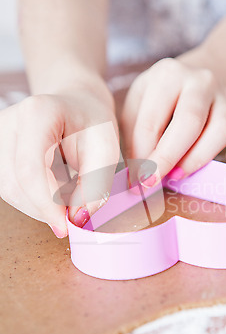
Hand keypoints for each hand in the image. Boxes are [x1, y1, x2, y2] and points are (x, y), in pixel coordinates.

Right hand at [0, 82, 118, 236]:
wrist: (75, 107)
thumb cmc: (92, 125)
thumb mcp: (107, 149)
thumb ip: (96, 184)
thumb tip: (77, 218)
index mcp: (38, 114)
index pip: (30, 170)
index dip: (46, 204)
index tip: (66, 226)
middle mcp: (8, 123)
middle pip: (16, 185)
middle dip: (47, 208)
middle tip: (74, 211)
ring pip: (9, 191)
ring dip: (41, 205)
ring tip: (67, 190)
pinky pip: (8, 189)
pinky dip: (33, 199)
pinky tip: (52, 187)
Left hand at [121, 58, 225, 185]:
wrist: (192, 79)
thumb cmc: (158, 101)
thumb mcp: (136, 107)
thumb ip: (134, 136)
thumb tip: (137, 175)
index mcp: (167, 75)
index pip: (152, 120)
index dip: (142, 155)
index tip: (136, 181)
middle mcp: (200, 81)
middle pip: (189, 121)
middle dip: (169, 157)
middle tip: (154, 182)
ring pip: (222, 127)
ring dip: (200, 157)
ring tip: (179, 175)